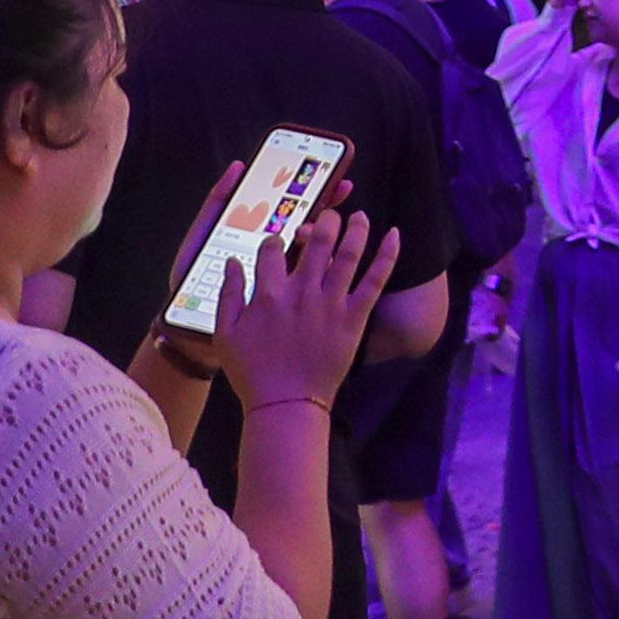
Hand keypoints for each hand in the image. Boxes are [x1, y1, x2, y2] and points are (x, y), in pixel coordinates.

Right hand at [203, 207, 401, 418]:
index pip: (271, 250)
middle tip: (329, 214)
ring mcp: (331, 302)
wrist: (285, 404)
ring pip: (348, 253)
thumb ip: (228, 295)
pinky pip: (375, 279)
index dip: (274, 239)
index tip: (278, 240)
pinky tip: (394, 235)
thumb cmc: (252, 372)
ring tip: (358, 215)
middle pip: (317, 242)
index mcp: (268, 294)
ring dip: (356, 228)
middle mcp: (302, 292)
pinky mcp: (355, 316)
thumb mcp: (224, 335)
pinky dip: (387, 254)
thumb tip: (233, 261)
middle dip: (324, 221)